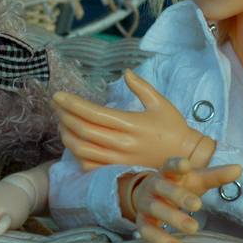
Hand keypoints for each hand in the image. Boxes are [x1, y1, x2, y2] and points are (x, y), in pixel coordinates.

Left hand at [52, 69, 212, 171]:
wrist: (186, 157)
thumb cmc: (173, 128)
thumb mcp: (160, 103)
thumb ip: (141, 87)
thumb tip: (126, 72)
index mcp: (131, 124)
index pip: (94, 113)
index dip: (73, 104)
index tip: (58, 95)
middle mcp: (123, 143)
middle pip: (84, 130)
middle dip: (64, 115)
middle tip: (56, 104)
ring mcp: (119, 160)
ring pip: (82, 150)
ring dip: (66, 135)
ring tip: (61, 122)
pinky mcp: (118, 170)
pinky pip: (90, 166)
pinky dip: (77, 154)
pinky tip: (73, 142)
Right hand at [129, 157, 242, 242]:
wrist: (148, 195)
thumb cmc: (179, 186)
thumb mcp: (197, 180)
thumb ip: (216, 176)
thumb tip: (239, 168)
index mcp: (168, 172)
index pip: (170, 165)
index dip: (177, 164)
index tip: (186, 165)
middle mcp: (154, 185)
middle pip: (163, 188)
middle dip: (179, 196)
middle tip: (197, 205)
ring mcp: (146, 203)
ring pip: (155, 209)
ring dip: (173, 218)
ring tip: (193, 229)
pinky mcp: (142, 221)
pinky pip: (147, 230)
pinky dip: (160, 240)